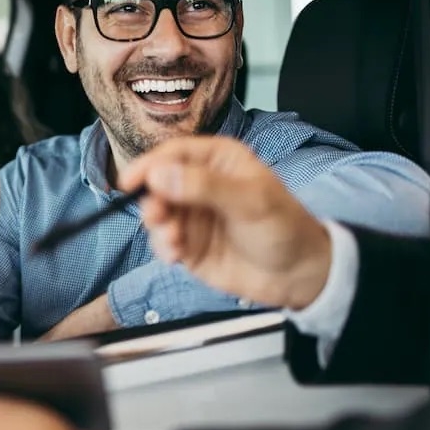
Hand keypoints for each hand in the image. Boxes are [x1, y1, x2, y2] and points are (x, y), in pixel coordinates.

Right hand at [118, 136, 332, 309]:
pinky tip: (176, 255)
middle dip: (153, 201)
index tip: (130, 181)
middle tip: (158, 217)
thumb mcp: (250, 201)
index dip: (150, 164)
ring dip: (159, 227)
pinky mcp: (189, 245)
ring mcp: (193, 216)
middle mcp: (200, 184)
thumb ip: (204, 186)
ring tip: (175, 241)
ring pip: (158, 214)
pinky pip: (164, 241)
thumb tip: (160, 174)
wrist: (298, 276)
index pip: (174, 153)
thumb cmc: (285, 227)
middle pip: (159, 184)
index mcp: (218, 160)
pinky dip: (164, 247)